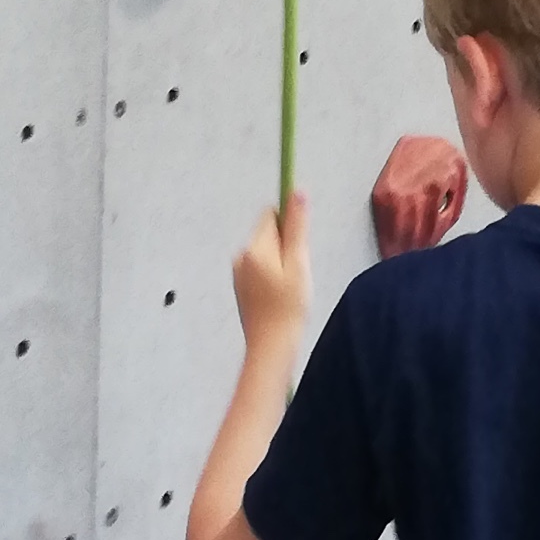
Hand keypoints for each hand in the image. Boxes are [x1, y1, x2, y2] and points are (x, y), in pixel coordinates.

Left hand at [232, 195, 311, 347]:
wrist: (271, 349)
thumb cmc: (288, 309)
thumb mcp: (299, 263)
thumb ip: (297, 226)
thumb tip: (297, 191)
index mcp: (254, 248)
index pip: (272, 213)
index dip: (291, 224)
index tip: (300, 244)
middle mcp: (241, 256)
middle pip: (270, 231)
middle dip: (288, 244)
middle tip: (298, 271)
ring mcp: (239, 272)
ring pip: (267, 250)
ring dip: (282, 260)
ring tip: (291, 286)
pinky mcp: (242, 286)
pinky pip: (261, 266)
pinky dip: (274, 274)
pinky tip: (281, 295)